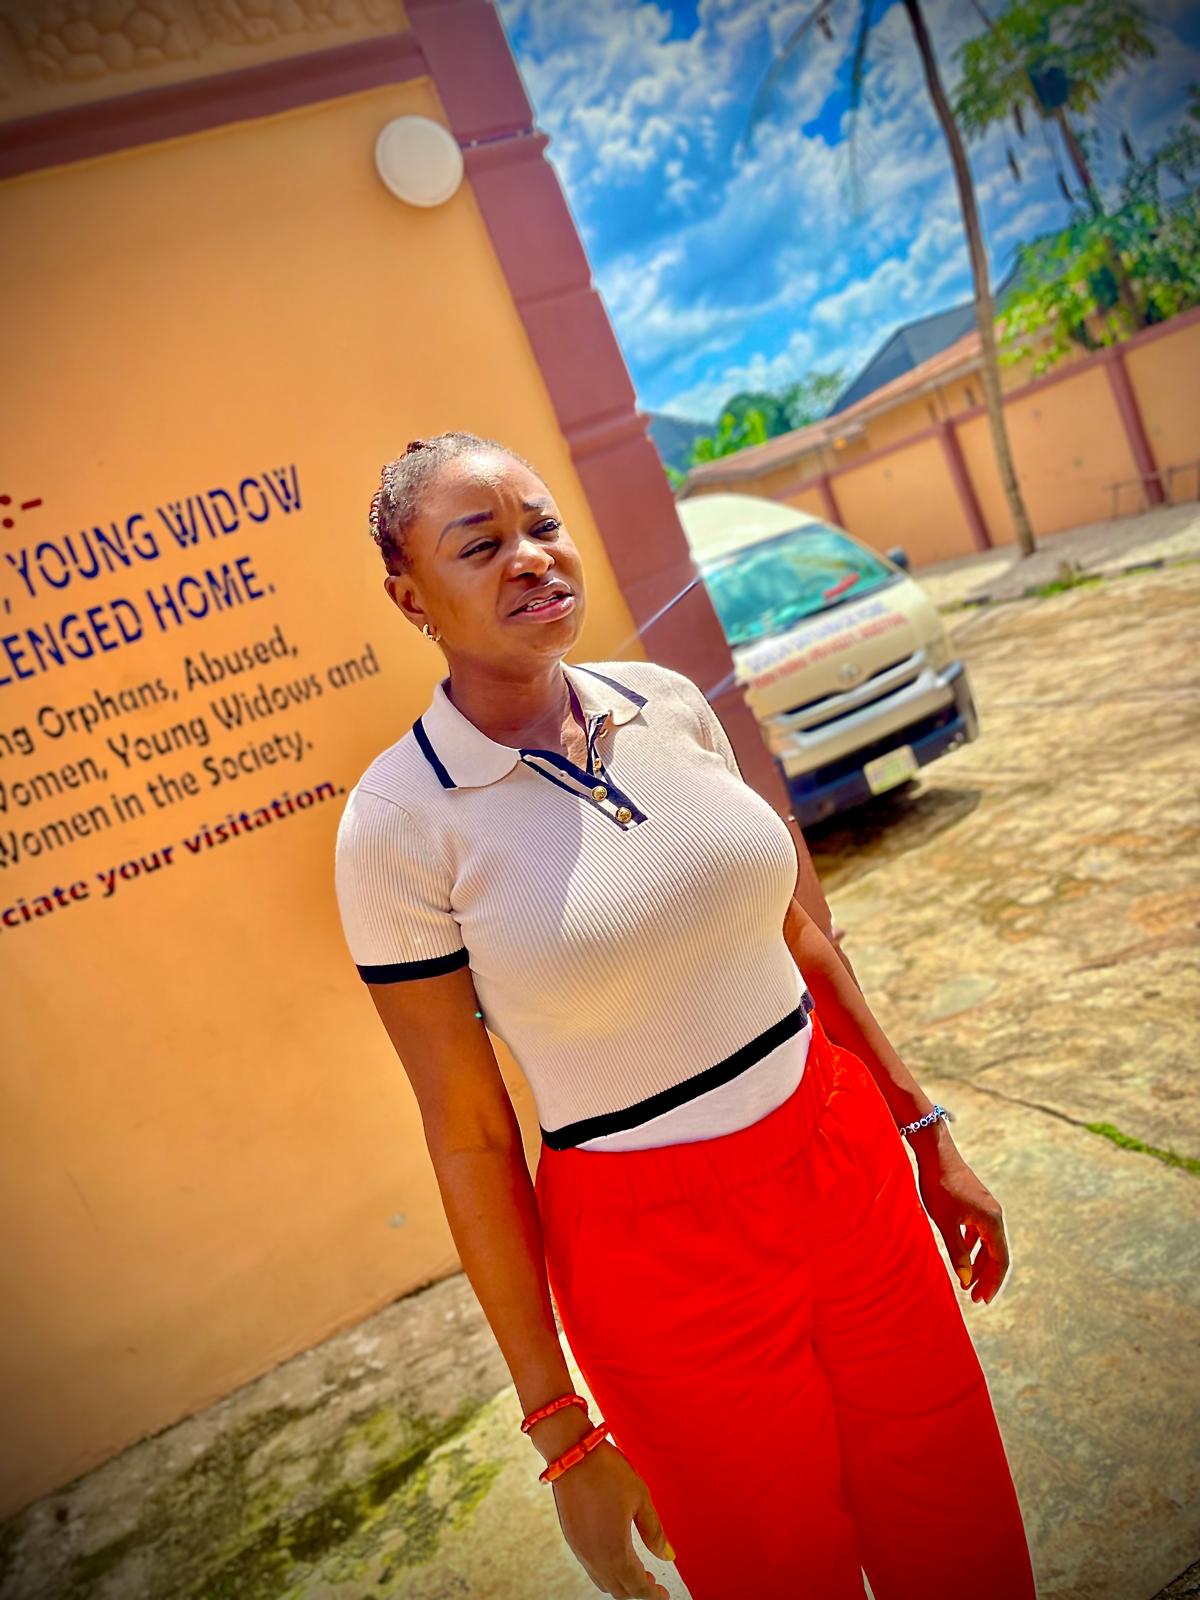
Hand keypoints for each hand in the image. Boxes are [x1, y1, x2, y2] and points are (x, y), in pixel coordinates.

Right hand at [551, 1439, 675, 1597]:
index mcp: (615, 1551)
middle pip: (619, 1590)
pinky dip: (607, 1570)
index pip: (637, 1587)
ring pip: (603, 1581)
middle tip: (654, 1585)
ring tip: (639, 1571)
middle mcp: (594, 1557)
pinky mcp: (571, 1538)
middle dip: (638, 1591)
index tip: (664, 1595)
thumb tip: (669, 1556)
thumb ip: (654, 1532)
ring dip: (622, 1582)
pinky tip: (617, 1554)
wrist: (571, 1453)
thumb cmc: (608, 1471)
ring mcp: (580, 1549)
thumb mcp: (640, 1498)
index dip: (653, 1595)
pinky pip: (591, 1567)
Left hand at [915, 1137, 1010, 1305]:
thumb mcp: (945, 1222)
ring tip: (966, 1282)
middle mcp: (994, 1215)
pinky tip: (962, 1256)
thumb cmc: (939, 1185)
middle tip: (974, 1297)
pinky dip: (972, 1248)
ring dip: (978, 1264)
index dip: (992, 1282)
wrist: (935, 1152)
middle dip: (985, 1277)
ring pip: (987, 1243)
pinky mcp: (975, 1203)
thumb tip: (965, 1279)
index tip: (982, 1300)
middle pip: (996, 1254)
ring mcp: (985, 1208)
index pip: (999, 1260)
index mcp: (992, 1221)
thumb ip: (957, 1251)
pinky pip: (979, 1232)